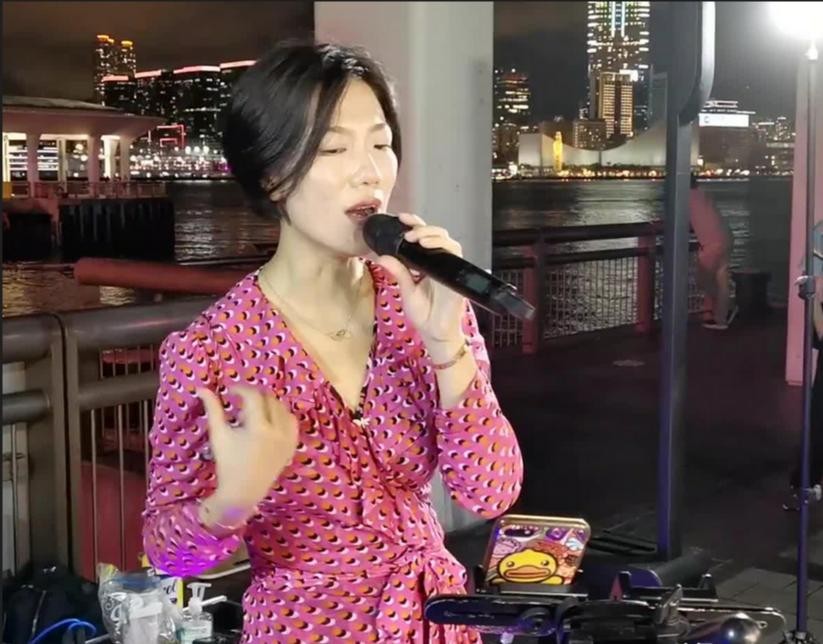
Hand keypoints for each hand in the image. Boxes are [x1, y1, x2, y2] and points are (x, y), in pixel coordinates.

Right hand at [197, 386, 298, 523]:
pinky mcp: (293, 445)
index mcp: (259, 428)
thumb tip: (202, 389)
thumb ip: (213, 409)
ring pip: (282, 408)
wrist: (243, 491)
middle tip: (240, 406)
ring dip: (268, 405)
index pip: (253, 396)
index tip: (231, 392)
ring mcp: (288, 439)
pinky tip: (268, 422)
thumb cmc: (228, 464)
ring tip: (252, 417)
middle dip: (254, 397)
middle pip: (269, 399)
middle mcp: (278, 431)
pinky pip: (292, 421)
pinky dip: (281, 416)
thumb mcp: (219, 435)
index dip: (241, 389)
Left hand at [375, 212, 466, 343]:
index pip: (423, 238)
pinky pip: (454, 253)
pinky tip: (428, 246)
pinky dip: (442, 245)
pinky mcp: (457, 274)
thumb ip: (398, 272)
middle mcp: (440, 262)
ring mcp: (450, 267)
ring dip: (431, 234)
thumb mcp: (406, 290)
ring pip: (446, 240)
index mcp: (426, 263)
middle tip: (406, 229)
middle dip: (421, 227)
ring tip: (414, 237)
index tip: (400, 218)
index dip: (414, 225)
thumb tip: (381, 256)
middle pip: (436, 234)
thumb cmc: (423, 313)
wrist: (436, 332)